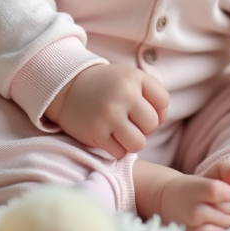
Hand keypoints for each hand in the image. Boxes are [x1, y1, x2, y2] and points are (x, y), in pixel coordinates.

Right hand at [45, 63, 169, 158]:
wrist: (67, 88)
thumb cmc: (105, 86)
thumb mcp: (129, 77)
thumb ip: (152, 93)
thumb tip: (162, 120)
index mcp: (133, 78)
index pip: (163, 101)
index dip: (157, 110)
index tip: (141, 108)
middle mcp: (122, 95)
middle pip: (152, 124)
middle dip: (144, 127)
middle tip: (129, 121)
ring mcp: (108, 115)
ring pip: (139, 143)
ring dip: (132, 141)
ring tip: (122, 132)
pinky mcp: (95, 133)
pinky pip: (120, 152)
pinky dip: (117, 149)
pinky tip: (108, 137)